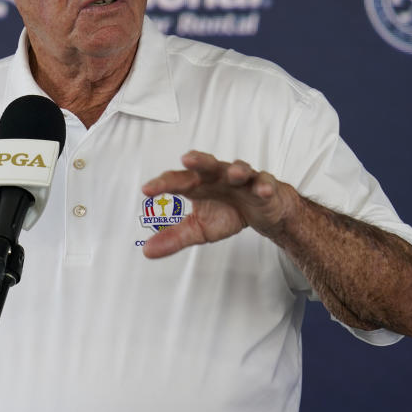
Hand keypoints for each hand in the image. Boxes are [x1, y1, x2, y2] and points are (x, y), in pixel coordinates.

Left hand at [141, 150, 298, 258]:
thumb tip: (146, 251)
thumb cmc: (227, 212)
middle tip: (186, 160)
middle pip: (207, 165)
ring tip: (234, 174)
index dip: (162, 184)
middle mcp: (218, 176)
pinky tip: (262, 190)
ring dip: (237, 170)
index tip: (146, 191)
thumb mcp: (199, 228)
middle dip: (198, 161)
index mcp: (198, 183)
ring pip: (240, 169)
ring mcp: (243, 179)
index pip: (177, 180)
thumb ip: (174, 237)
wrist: (262, 212)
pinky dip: (264, 186)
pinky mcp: (265, 186)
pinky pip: (265, 183)